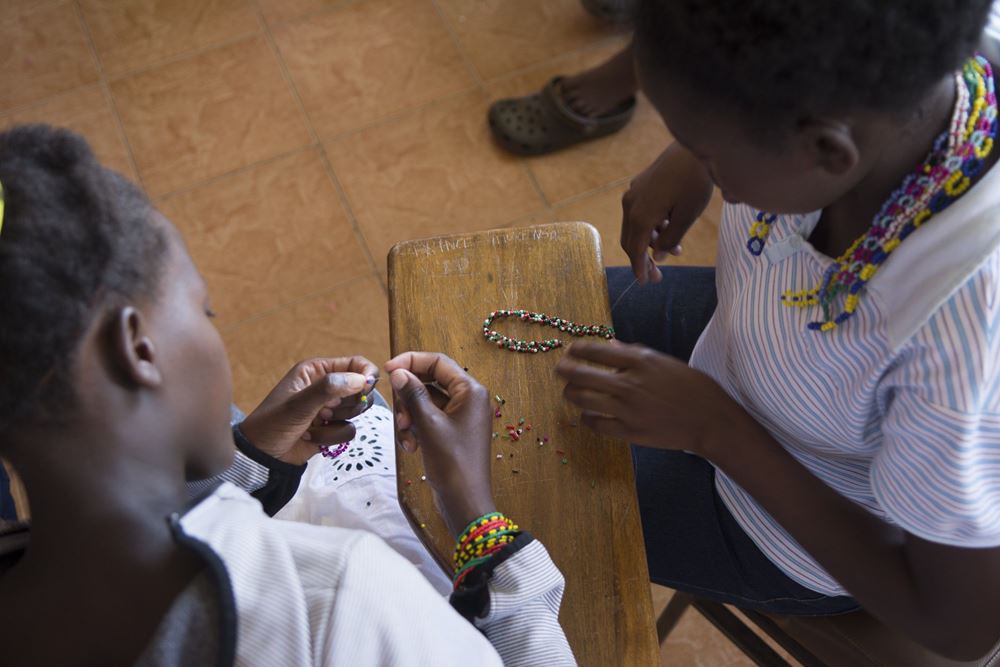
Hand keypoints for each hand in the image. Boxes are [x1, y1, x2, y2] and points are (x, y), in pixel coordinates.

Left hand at [239, 356, 378, 465]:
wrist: (261, 456)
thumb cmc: (272, 423)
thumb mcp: (298, 404)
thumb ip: (329, 388)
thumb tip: (361, 380)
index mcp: (317, 371)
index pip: (354, 364)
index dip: (366, 374)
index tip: (368, 386)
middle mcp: (326, 387)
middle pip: (361, 389)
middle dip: (348, 403)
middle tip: (328, 410)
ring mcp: (330, 408)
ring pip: (356, 412)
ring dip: (335, 422)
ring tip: (313, 423)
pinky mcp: (331, 428)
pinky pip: (348, 431)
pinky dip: (330, 437)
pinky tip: (311, 437)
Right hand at [384, 352, 495, 536]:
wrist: (464, 502)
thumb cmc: (453, 463)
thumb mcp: (428, 425)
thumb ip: (413, 394)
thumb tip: (398, 372)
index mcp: (471, 391)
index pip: (438, 362)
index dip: (411, 361)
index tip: (387, 369)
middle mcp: (468, 399)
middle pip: (430, 381)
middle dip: (408, 397)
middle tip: (399, 416)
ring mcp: (460, 416)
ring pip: (425, 402)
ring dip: (410, 416)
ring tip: (405, 435)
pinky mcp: (451, 431)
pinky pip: (428, 419)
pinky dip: (416, 429)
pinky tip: (411, 446)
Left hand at [555, 341, 744, 456]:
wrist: (710, 420)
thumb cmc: (693, 387)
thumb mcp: (665, 362)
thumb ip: (634, 355)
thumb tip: (609, 345)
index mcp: (640, 361)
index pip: (596, 351)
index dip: (577, 350)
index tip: (570, 350)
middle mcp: (629, 383)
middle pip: (582, 374)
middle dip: (565, 370)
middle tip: (559, 369)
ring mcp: (627, 409)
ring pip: (583, 399)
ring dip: (571, 393)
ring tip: (569, 391)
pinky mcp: (629, 432)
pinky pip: (596, 424)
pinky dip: (587, 417)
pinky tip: (588, 414)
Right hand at [621, 143, 714, 283]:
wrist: (692, 148)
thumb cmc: (694, 183)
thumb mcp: (686, 217)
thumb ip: (670, 240)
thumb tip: (659, 256)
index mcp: (641, 216)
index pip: (636, 250)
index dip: (640, 269)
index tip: (645, 283)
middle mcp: (630, 205)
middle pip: (631, 241)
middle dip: (643, 259)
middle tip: (658, 275)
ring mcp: (633, 194)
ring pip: (635, 227)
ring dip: (650, 242)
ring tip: (675, 250)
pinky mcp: (639, 186)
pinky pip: (638, 214)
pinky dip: (650, 227)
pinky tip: (668, 228)